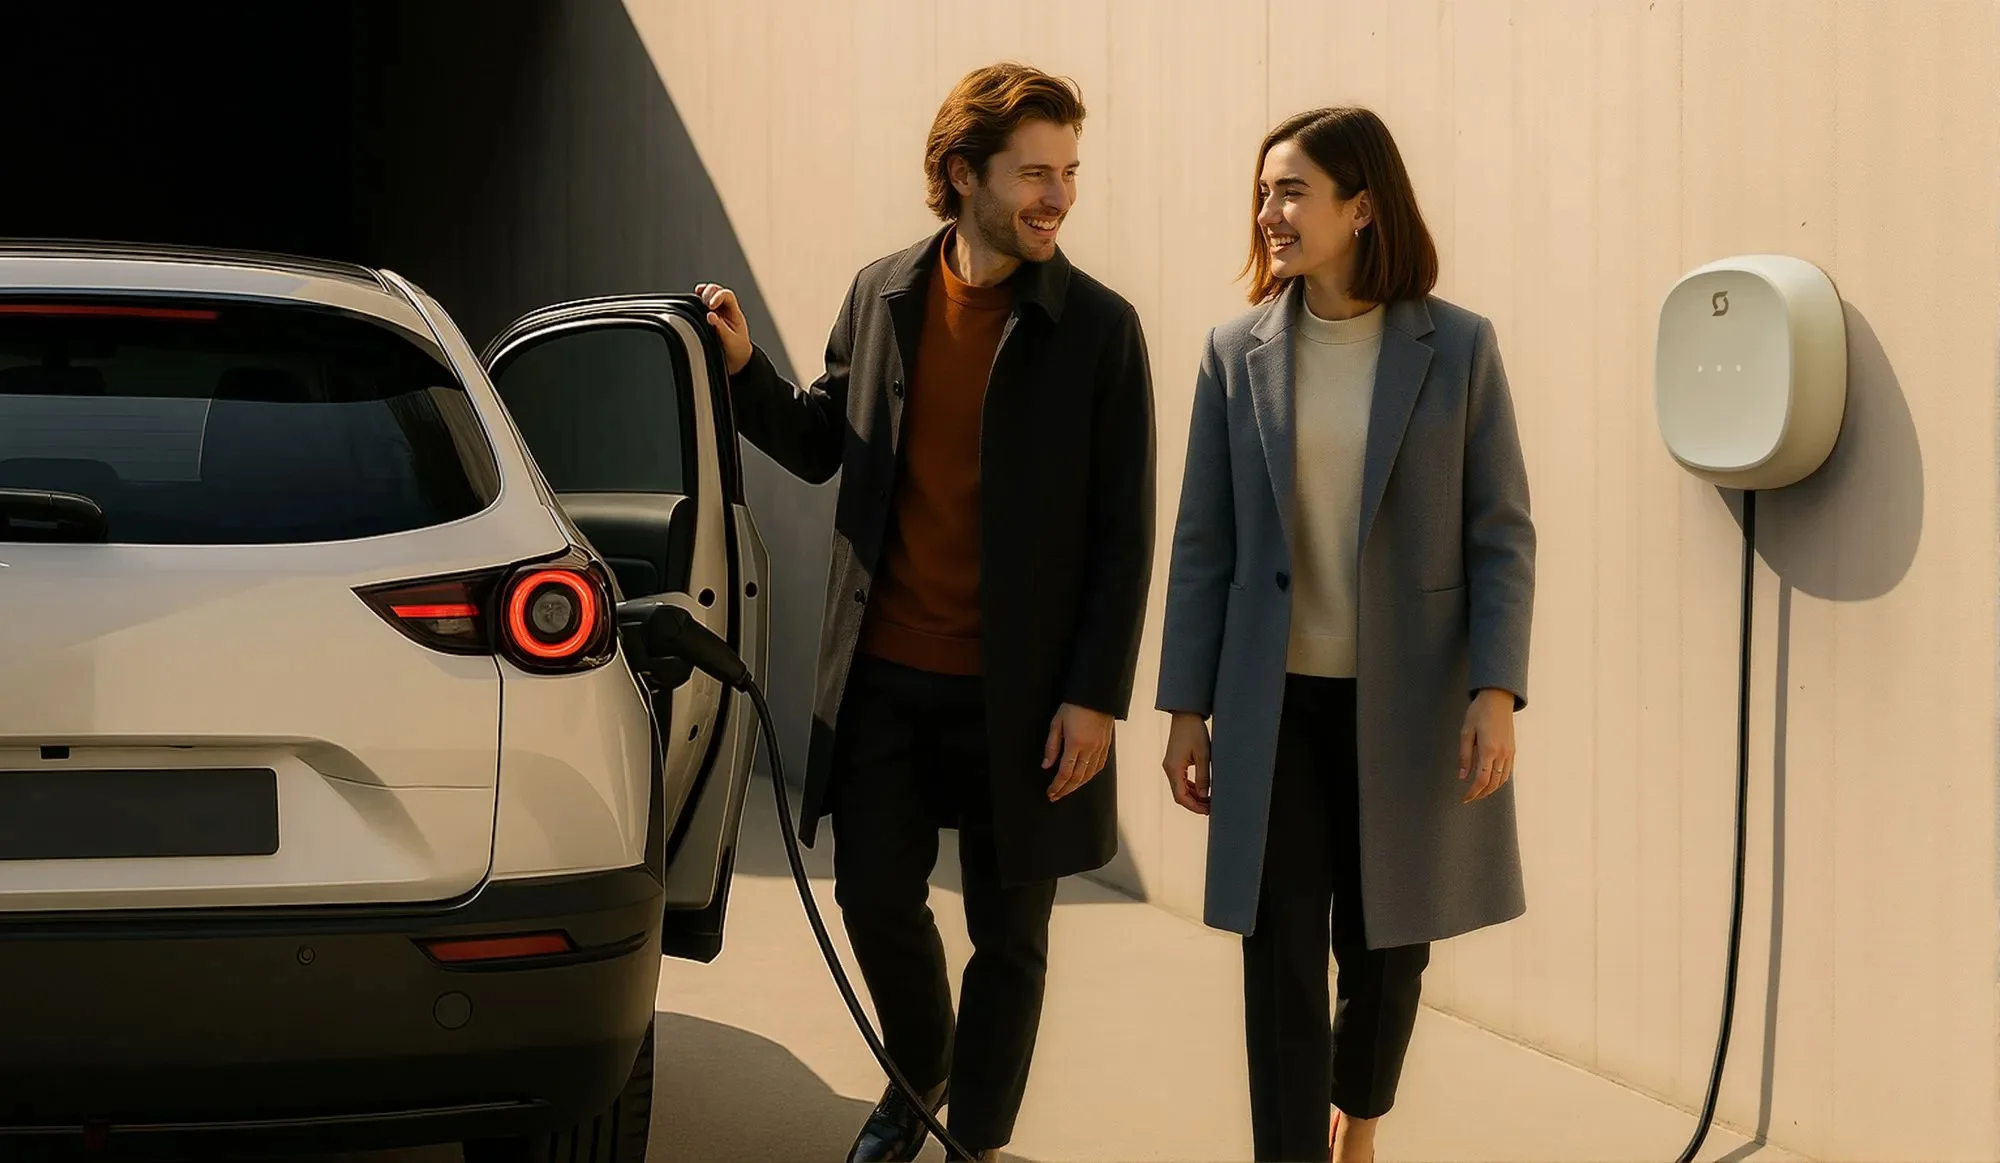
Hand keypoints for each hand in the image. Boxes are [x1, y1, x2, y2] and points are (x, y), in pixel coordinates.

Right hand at [694, 283, 753, 376]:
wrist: (736, 360)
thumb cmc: (736, 350)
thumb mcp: (731, 341)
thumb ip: (721, 328)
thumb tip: (710, 316)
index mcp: (734, 313)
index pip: (727, 295)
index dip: (718, 296)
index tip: (710, 306)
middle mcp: (725, 309)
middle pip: (717, 290)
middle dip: (709, 293)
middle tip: (704, 304)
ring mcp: (715, 312)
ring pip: (708, 294)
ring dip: (702, 294)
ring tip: (697, 298)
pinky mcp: (706, 317)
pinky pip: (700, 304)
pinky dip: (696, 300)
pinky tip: (691, 301)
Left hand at [1043, 703, 1112, 800]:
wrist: (1097, 694)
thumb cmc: (1074, 706)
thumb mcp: (1056, 723)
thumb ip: (1051, 746)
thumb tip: (1046, 765)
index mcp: (1075, 744)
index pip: (1065, 773)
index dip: (1057, 786)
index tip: (1050, 793)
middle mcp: (1089, 749)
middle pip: (1077, 778)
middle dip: (1065, 790)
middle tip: (1056, 796)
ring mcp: (1099, 749)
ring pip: (1089, 775)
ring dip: (1077, 786)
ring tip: (1067, 790)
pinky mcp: (1106, 746)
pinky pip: (1098, 767)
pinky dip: (1090, 777)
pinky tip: (1083, 779)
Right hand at [1161, 712, 1210, 814]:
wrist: (1186, 715)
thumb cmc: (1194, 732)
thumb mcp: (1203, 755)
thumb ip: (1203, 776)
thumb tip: (1205, 796)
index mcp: (1174, 768)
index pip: (1181, 796)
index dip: (1194, 806)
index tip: (1207, 810)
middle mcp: (1169, 769)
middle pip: (1179, 795)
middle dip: (1195, 803)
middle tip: (1211, 807)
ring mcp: (1170, 766)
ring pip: (1180, 788)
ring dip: (1193, 796)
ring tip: (1209, 800)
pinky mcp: (1174, 762)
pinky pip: (1181, 780)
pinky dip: (1191, 787)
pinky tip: (1202, 789)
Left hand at [1459, 688, 1516, 802]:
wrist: (1498, 699)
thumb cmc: (1479, 712)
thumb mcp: (1466, 732)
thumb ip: (1465, 756)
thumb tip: (1462, 776)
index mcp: (1488, 750)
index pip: (1481, 780)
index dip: (1472, 793)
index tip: (1464, 798)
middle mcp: (1502, 754)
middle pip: (1492, 783)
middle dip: (1480, 794)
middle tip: (1469, 798)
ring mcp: (1509, 753)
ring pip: (1502, 780)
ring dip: (1490, 789)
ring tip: (1478, 792)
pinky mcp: (1512, 750)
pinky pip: (1507, 772)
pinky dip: (1499, 781)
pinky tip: (1490, 781)